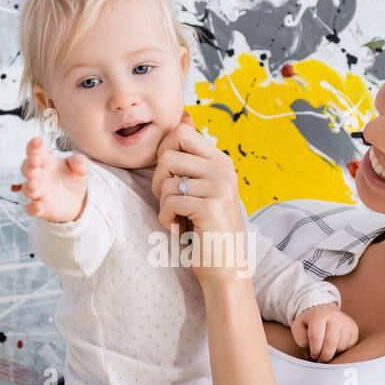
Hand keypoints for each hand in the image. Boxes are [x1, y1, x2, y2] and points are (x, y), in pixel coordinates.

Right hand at [21, 136, 87, 222]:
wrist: (76, 201)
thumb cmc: (72, 178)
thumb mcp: (80, 166)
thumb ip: (80, 162)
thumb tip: (80, 167)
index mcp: (45, 161)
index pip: (35, 151)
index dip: (34, 145)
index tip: (38, 141)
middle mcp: (38, 176)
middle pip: (26, 168)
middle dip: (29, 165)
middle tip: (35, 162)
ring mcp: (38, 192)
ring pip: (26, 189)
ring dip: (29, 186)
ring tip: (35, 184)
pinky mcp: (40, 208)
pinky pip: (31, 209)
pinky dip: (32, 208)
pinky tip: (38, 206)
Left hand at [152, 110, 245, 286]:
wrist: (225, 268)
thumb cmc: (206, 228)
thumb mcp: (201, 187)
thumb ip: (192, 157)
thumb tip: (184, 116)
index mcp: (221, 161)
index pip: (181, 132)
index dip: (164, 153)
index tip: (171, 178)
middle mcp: (224, 169)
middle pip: (168, 153)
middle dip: (159, 180)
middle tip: (172, 201)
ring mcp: (220, 187)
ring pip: (166, 181)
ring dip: (163, 204)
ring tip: (180, 217)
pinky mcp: (211, 207)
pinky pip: (169, 203)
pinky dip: (167, 220)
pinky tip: (181, 229)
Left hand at [291, 303, 359, 361]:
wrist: (324, 312)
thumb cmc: (310, 323)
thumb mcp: (298, 329)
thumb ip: (302, 341)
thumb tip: (314, 355)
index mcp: (319, 315)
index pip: (316, 338)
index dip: (314, 351)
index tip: (312, 354)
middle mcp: (335, 317)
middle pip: (331, 343)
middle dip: (324, 356)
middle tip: (320, 359)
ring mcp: (346, 323)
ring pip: (341, 347)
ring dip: (333, 354)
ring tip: (326, 350)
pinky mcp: (354, 330)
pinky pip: (349, 347)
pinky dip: (341, 351)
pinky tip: (334, 346)